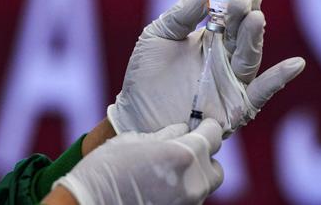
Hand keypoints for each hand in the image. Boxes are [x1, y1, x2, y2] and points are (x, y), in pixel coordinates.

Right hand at [51, 119, 223, 204]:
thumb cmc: (105, 171)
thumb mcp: (132, 142)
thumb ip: (164, 135)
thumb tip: (181, 130)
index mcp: (184, 156)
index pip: (214, 136)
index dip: (208, 126)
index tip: (203, 123)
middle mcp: (193, 183)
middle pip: (216, 168)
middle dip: (205, 157)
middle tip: (186, 149)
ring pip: (204, 188)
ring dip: (194, 176)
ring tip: (169, 169)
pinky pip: (190, 201)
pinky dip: (182, 192)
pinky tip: (161, 186)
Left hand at [107, 0, 304, 135]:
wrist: (135, 118)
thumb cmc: (145, 77)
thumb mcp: (158, 35)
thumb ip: (182, 13)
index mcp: (210, 39)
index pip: (232, 15)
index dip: (237, 2)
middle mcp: (225, 59)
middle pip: (243, 33)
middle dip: (245, 15)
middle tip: (243, 2)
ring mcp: (231, 83)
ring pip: (250, 57)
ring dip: (254, 38)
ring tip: (255, 19)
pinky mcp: (234, 108)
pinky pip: (261, 94)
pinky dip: (279, 79)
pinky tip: (295, 64)